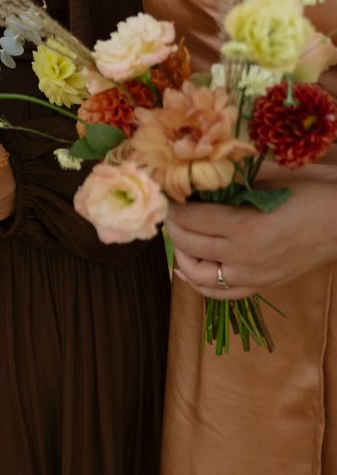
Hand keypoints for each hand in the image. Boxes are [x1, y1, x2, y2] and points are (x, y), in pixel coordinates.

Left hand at [167, 179, 336, 297]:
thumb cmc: (308, 196)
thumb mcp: (266, 184)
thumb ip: (228, 186)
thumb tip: (193, 181)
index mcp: (244, 226)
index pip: (189, 218)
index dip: (173, 206)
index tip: (166, 196)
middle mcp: (243, 256)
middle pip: (187, 244)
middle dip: (172, 226)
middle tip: (171, 212)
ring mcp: (252, 276)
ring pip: (197, 274)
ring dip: (181, 255)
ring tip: (180, 238)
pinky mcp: (261, 286)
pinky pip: (219, 293)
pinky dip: (198, 283)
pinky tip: (186, 269)